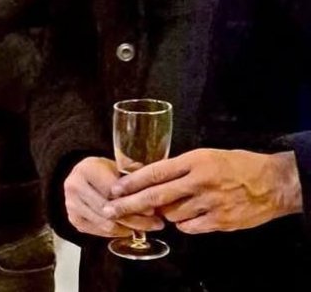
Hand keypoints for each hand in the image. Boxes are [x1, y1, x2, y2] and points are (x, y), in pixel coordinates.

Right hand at [64, 157, 163, 237]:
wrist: (82, 177)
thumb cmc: (105, 171)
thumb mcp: (119, 166)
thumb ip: (134, 176)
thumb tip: (153, 194)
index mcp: (86, 169)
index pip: (112, 190)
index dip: (133, 200)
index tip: (152, 208)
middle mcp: (74, 187)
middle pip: (108, 210)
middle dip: (135, 219)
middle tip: (155, 224)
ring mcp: (72, 205)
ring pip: (105, 224)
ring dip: (128, 228)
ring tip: (147, 229)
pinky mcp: (74, 219)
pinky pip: (99, 231)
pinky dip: (117, 233)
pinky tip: (130, 230)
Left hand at [105, 149, 302, 234]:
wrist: (272, 183)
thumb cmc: (237, 166)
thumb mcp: (205, 156)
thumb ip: (179, 167)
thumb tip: (149, 178)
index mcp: (195, 161)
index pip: (155, 172)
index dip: (132, 182)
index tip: (114, 189)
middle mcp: (200, 182)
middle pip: (156, 196)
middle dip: (129, 204)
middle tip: (110, 210)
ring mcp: (209, 203)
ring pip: (171, 214)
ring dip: (163, 213)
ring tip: (170, 206)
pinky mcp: (219, 221)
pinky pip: (188, 227)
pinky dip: (183, 223)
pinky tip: (187, 217)